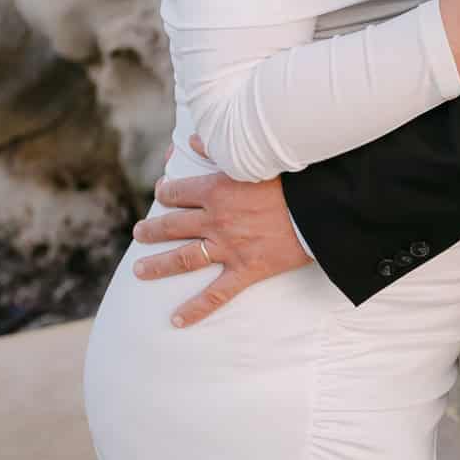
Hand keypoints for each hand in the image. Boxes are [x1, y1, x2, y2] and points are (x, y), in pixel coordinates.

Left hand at [130, 136, 308, 325]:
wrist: (321, 208)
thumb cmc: (291, 179)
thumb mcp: (253, 159)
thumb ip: (219, 149)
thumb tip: (193, 139)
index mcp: (217, 189)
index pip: (179, 192)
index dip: (166, 192)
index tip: (161, 193)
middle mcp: (216, 219)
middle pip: (173, 225)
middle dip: (151, 230)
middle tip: (138, 233)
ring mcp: (229, 247)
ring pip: (184, 258)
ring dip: (158, 265)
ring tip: (139, 270)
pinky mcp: (246, 269)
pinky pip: (216, 294)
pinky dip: (195, 309)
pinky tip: (176, 320)